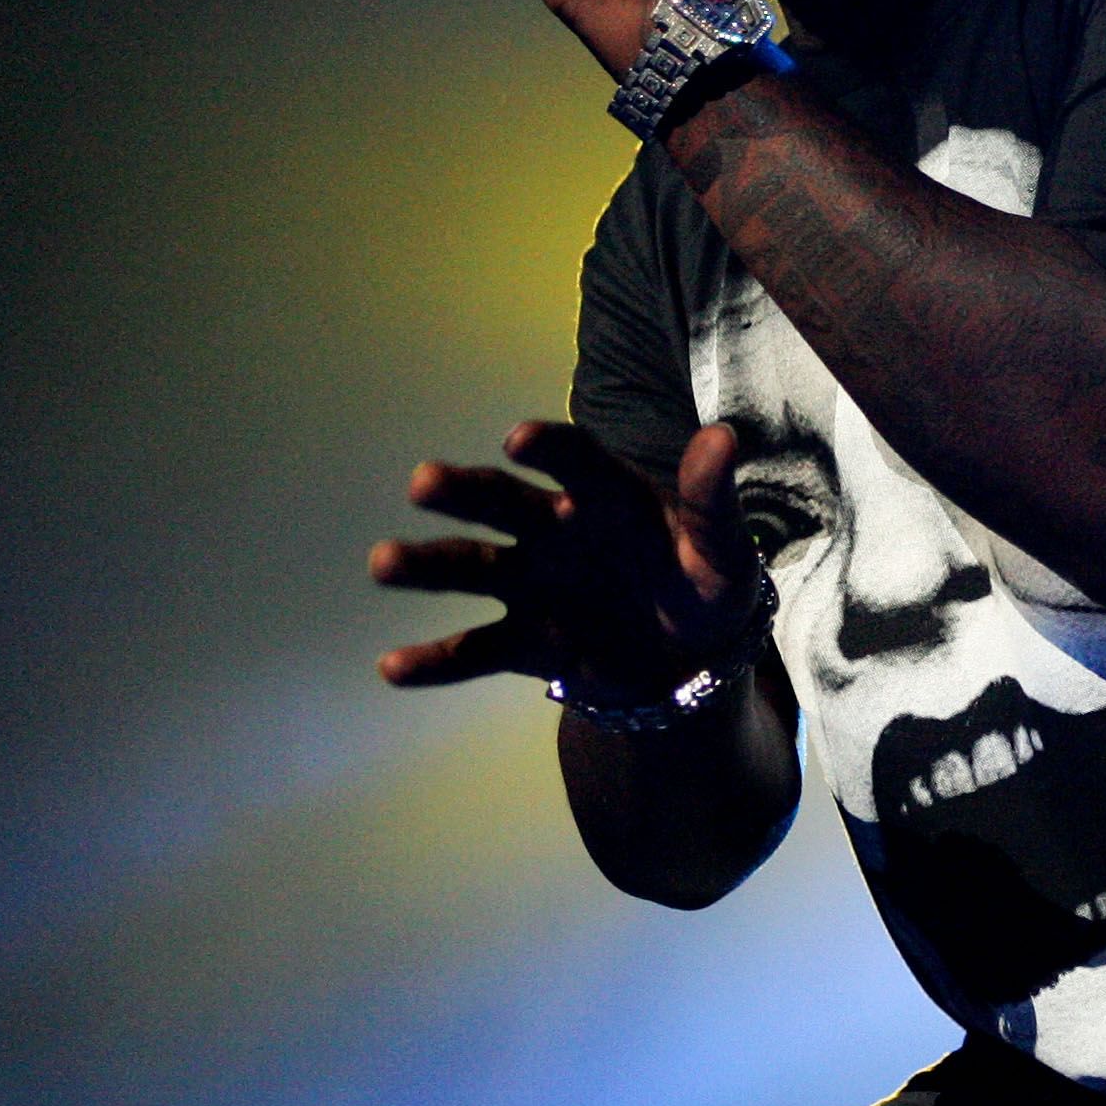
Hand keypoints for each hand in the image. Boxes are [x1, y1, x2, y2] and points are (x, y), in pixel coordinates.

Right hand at [371, 420, 758, 698]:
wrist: (691, 664)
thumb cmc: (706, 588)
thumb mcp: (723, 552)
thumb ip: (713, 502)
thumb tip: (721, 438)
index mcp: (606, 496)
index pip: (575, 461)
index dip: (549, 449)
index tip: (517, 441)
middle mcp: (556, 531)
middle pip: (503, 503)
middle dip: (463, 491)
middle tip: (423, 483)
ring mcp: (534, 585)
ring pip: (474, 568)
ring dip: (428, 565)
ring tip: (382, 565)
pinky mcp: (526, 643)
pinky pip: (476, 649)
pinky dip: (436, 660)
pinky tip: (393, 667)